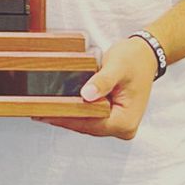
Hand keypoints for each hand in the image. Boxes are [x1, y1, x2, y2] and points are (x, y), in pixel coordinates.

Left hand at [37, 36, 158, 139]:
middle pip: (87, 127)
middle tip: (38, 111)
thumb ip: (102, 81)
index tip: (46, 113)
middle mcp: (123, 128)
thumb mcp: (118, 66)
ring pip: (87, 124)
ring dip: (68, 116)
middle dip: (65, 118)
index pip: (90, 123)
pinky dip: (76, 112)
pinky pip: (90, 118)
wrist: (145, 56)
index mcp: (125, 121)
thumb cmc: (134, 59)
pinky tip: (60, 105)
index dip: (67, 118)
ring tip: (44, 109)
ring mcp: (117, 125)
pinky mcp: (112, 119)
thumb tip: (86, 95)